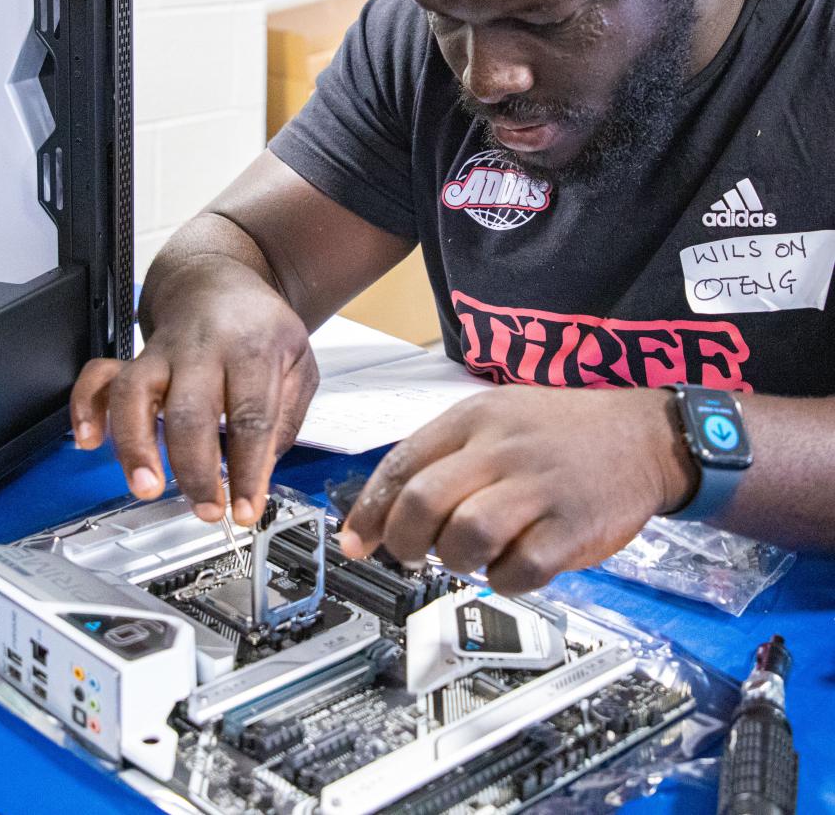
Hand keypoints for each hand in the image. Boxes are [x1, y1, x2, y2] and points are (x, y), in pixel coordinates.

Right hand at [69, 259, 318, 524]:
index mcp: (252, 349)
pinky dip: (84, 407)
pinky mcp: (134, 356)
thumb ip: (285, 418)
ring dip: (135, 446)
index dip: (248, 469)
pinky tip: (89, 441)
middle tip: (206, 510)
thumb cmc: (260, 329)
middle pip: (190, 411)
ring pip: (135, 393)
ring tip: (147, 487)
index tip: (246, 509)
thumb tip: (259, 472)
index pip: (251, 416)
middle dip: (195, 470)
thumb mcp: (298, 364)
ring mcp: (162, 351)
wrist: (218, 281)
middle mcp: (202, 348)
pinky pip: (98, 377)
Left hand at [339, 385, 695, 592]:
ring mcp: (538, 487)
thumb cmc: (557, 431)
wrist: (643, 433)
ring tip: (466, 557)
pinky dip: (502, 581)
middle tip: (409, 555)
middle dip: (403, 540)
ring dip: (453, 560)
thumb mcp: (496, 417)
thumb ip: (444, 456)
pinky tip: (510, 566)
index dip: (370, 510)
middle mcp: (502, 447)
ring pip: (466, 536)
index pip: (402, 463)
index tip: (355, 542)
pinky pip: (519, 570)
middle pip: (424, 501)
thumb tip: (385, 510)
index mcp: (474, 417)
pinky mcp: (572, 528)